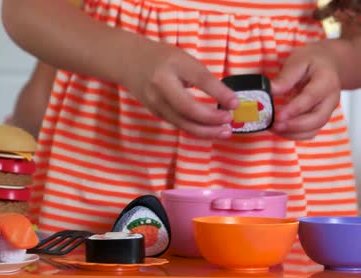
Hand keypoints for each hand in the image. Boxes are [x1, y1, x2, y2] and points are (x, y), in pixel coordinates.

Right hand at [123, 40, 238, 138]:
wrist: (128, 62)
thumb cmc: (161, 57)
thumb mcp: (183, 59)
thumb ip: (200, 76)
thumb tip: (225, 99)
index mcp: (171, 66)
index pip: (199, 80)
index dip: (219, 93)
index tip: (236, 103)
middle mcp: (160, 87)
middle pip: (187, 109)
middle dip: (210, 119)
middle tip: (229, 121)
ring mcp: (155, 102)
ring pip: (182, 122)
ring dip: (205, 131)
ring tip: (224, 132)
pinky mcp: (155, 112)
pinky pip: (178, 124)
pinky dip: (195, 129)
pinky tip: (209, 130)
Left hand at [271, 41, 340, 139]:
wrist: (328, 64)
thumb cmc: (312, 62)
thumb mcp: (298, 61)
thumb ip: (285, 77)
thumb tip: (269, 90)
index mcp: (326, 81)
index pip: (311, 98)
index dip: (294, 109)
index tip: (277, 115)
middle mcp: (330, 99)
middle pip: (317, 119)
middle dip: (294, 126)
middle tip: (273, 125)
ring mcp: (327, 111)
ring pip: (313, 129)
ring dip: (292, 133)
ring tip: (272, 128)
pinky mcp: (320, 118)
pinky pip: (309, 132)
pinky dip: (294, 135)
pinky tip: (279, 130)